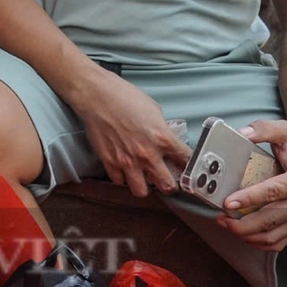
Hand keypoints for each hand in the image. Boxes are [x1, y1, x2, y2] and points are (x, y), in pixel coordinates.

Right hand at [72, 70, 190, 198]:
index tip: (187, 168)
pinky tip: (123, 167)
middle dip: (169, 183)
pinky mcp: (109, 162)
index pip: (186, 162)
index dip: (189, 166)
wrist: (97, 95)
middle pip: (168, 186)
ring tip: (142, 176)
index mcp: (163, 139)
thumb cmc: (125, 96)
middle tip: (165, 177)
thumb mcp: (154, 110)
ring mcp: (127, 161)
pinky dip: (122, 176)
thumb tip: (165, 141)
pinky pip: (119, 181)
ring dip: (144, 185)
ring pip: (142, 191)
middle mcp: (148, 155)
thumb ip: (162, 130)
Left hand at [217, 120, 286, 250]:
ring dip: (248, 234)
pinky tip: (242, 233)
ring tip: (226, 224)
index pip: (275, 191)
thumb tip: (242, 133)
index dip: (250, 198)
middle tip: (221, 217)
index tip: (228, 202)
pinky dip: (259, 242)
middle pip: (273, 219)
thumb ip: (263, 129)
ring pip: (275, 234)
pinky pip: (280, 241)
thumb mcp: (284, 129)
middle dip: (244, 223)